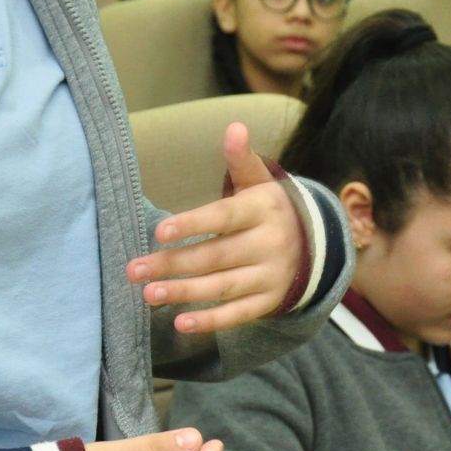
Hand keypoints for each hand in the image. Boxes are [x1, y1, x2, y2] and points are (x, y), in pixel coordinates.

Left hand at [128, 123, 305, 333]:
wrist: (315, 244)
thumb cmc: (268, 208)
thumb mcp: (259, 181)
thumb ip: (242, 159)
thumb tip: (235, 127)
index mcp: (262, 210)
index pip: (223, 217)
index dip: (192, 224)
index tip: (159, 232)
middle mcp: (269, 244)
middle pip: (215, 256)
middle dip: (173, 264)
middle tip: (135, 270)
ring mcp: (270, 276)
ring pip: (223, 287)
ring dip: (184, 293)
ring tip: (148, 295)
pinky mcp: (268, 301)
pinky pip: (238, 314)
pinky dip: (211, 321)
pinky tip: (180, 323)